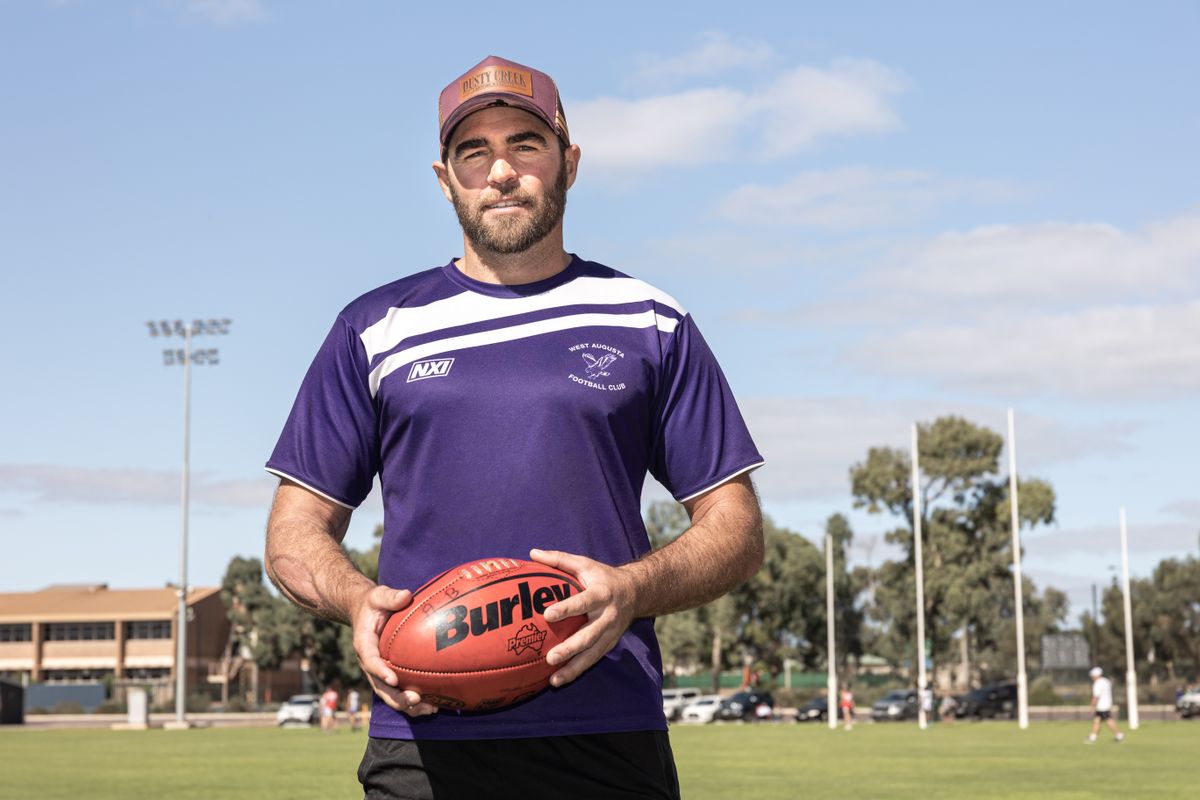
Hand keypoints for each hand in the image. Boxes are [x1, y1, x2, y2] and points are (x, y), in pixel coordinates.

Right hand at [350, 584, 437, 716]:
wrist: (364, 613)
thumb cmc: (374, 604)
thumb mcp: (378, 595)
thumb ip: (390, 597)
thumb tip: (406, 595)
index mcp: (364, 645)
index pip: (371, 661)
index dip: (380, 671)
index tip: (393, 678)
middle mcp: (370, 664)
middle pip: (380, 687)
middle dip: (396, 697)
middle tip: (415, 699)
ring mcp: (380, 672)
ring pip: (390, 695)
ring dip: (408, 705)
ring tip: (429, 709)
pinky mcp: (390, 675)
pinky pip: (400, 691)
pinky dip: (415, 702)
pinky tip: (435, 705)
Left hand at [529, 548, 638, 687]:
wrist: (636, 592)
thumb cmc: (603, 576)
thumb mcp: (585, 564)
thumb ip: (559, 559)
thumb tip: (533, 552)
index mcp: (601, 594)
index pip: (583, 602)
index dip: (567, 608)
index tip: (547, 614)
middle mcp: (607, 616)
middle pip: (589, 635)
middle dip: (571, 647)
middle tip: (551, 657)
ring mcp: (610, 633)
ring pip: (592, 654)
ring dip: (573, 668)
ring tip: (554, 680)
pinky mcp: (609, 644)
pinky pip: (592, 660)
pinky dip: (576, 671)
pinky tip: (557, 680)